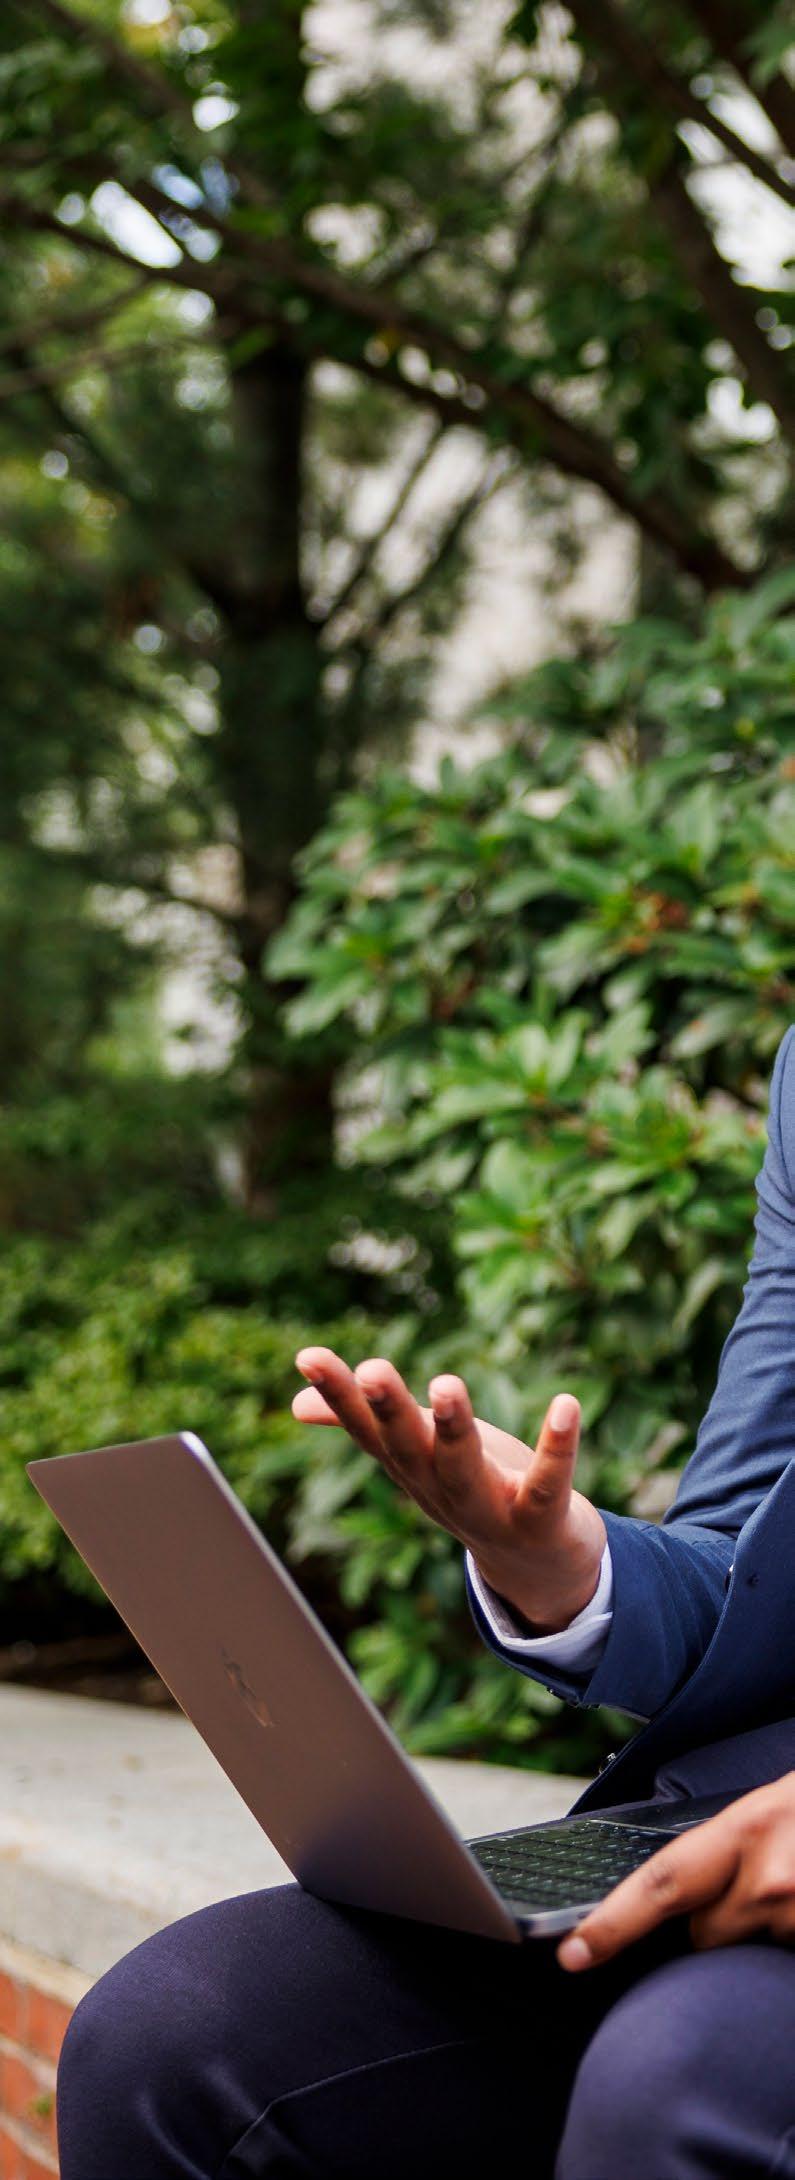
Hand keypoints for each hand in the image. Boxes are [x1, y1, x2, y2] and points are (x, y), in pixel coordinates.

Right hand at [292, 1346, 604, 1633]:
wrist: (542, 1570)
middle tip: (372, 1369)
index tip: (308, 1355)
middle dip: (390, 1410)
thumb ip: (368, 1425)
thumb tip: (296, 1404)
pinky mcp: (542, 1522)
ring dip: (455, 1430)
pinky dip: (558, 1449)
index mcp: (412, 1469)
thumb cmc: (477, 1491)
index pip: (368, 1429)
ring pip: (465, 1471)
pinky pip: (549, 1486)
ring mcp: (489, 1512)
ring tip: (447, 1383)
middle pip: (409, 1449)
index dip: (338, 1395)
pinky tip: (567, 1405)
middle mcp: (440, 1491)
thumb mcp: (420, 1455)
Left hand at [558, 1772, 794, 1971]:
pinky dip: (787, 1937)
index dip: (612, 1923)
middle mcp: (769, 1878)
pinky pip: (782, 1958)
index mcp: (744, 1828)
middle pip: (703, 1935)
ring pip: (748, 1948)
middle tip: (758, 1880)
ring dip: (762, 1929)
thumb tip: (675, 1897)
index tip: (573, 1954)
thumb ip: (725, 1849)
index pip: (660, 1883)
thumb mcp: (768, 1811)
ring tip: (793, 1884)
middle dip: (715, 1920)